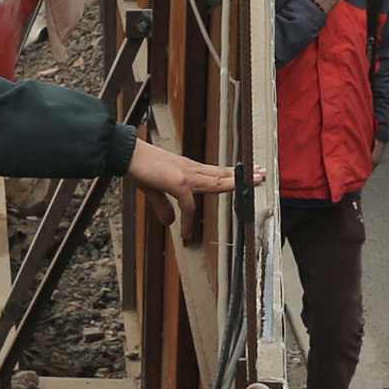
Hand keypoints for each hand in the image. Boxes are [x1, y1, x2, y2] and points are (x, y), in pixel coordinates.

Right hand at [128, 140, 249, 226]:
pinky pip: (188, 206)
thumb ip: (163, 206)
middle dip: (243, 175)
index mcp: (188, 170)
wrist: (126, 155)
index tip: (248, 173)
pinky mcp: (177, 183)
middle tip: (262, 175)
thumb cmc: (139, 168)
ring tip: (254, 183)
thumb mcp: (153, 192)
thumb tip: (170, 223)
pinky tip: (188, 233)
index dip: (232, 174)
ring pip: (217, 181)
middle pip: (222, 173)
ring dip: (235, 184)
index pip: (216, 171)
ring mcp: (186, 175)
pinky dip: (189, 221)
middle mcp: (191, 170)